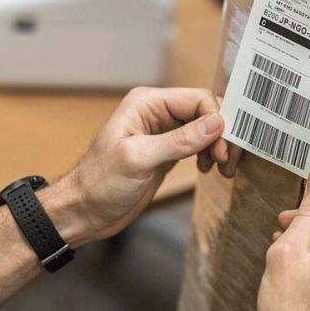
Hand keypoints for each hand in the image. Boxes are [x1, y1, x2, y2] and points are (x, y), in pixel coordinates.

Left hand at [53, 87, 227, 243]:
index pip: (197, 99)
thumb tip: (216, 123)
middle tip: (225, 162)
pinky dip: (209, 153)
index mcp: (147, 103)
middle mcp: (157, 112)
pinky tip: (208, 169)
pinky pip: (198, 143)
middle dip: (221, 134)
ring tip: (220, 168)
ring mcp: (163, 131)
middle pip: (205, 111)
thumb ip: (179, 140)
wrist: (83, 211)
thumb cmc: (99, 183)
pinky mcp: (167, 151)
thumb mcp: (139, 159)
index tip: (221, 149)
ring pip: (205, 127)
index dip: (216, 121)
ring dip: (218, 145)